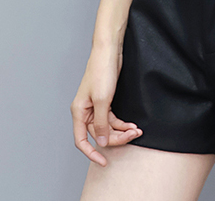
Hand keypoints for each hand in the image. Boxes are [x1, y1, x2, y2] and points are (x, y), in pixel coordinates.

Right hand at [70, 47, 142, 165]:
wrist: (110, 51)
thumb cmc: (101, 71)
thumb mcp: (102, 100)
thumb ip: (101, 123)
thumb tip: (101, 142)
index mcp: (79, 111)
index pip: (81, 140)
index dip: (91, 153)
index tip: (103, 162)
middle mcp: (85, 111)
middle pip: (99, 134)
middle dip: (115, 138)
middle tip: (131, 136)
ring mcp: (96, 106)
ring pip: (107, 127)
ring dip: (121, 131)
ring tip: (136, 129)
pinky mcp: (105, 101)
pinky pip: (112, 119)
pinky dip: (122, 123)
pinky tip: (132, 124)